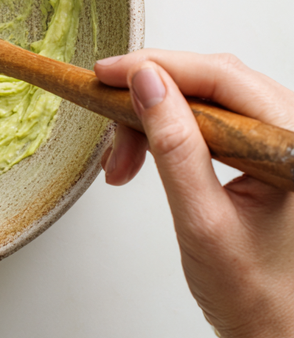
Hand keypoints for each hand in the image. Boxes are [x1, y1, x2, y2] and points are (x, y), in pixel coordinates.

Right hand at [95, 50, 293, 337]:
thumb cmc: (252, 289)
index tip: (107, 73)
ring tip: (119, 163)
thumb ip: (174, 147)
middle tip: (103, 110)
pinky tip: (137, 157)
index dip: (158, 66)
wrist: (270, 327)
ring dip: (149, 121)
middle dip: (148, 97)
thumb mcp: (202, 219)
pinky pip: (200, 120)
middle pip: (209, 81)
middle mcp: (287, 132)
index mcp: (292, 145)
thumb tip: (146, 82)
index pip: (222, 78)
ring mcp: (270, 140)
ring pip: (199, 99)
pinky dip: (160, 134)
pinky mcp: (251, 150)